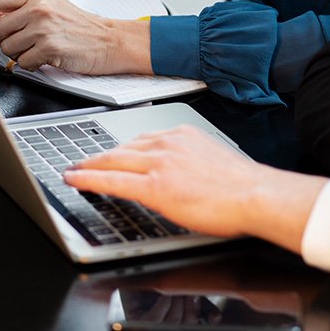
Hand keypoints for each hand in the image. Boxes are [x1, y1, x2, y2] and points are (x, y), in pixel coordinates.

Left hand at [0, 0, 151, 74]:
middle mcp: (39, 8)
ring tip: (38, 48)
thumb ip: (24, 6)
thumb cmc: (81, 26)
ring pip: (7, 48)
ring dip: (19, 54)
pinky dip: (31, 65)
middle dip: (5, 40)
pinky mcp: (49, 48)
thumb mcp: (52, 4)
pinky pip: (22, 63)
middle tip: (23, 42)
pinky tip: (46, 57)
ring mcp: (44, 28)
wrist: (109, 40)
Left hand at [64, 124, 327, 248]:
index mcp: (183, 136)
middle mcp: (168, 142)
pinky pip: (113, 180)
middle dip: (99, 155)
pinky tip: (76, 180)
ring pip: (113, 160)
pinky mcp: (155, 185)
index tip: (110, 152)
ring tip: (74, 171)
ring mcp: (160, 162)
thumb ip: (190, 162)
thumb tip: (180, 176)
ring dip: (89, 165)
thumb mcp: (212, 161)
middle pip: (123, 147)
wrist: (255, 195)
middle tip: (82, 161)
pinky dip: (90, 178)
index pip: (143, 140)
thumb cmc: (243, 187)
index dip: (122, 148)